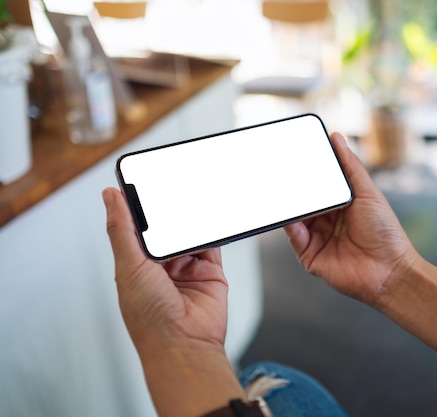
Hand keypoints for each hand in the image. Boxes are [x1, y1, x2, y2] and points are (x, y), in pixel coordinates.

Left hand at [103, 187, 228, 349]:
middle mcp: (162, 268)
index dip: (138, 208)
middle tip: (169, 190)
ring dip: (190, 222)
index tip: (141, 184)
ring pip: (189, 235)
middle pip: (166, 230)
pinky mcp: (211, 273)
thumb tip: (110, 197)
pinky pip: (212, 246)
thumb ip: (122, 229)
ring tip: (190, 204)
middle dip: (168, 213)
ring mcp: (187, 270)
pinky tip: (208, 221)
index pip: (137, 229)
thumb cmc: (150, 318)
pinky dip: (211, 232)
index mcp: (136, 266)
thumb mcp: (129, 266)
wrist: (185, 343)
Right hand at [284, 132, 419, 306]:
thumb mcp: (368, 192)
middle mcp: (327, 221)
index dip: (308, 172)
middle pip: (304, 200)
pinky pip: (294, 236)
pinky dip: (289, 224)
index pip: (318, 184)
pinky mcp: (310, 256)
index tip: (296, 155)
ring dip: (290, 204)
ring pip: (295, 216)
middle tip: (283, 170)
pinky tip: (290, 213)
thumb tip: (337, 138)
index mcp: (341, 205)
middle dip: (294, 187)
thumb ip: (350, 166)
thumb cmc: (386, 233)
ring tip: (284, 189)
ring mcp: (317, 238)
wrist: (390, 271)